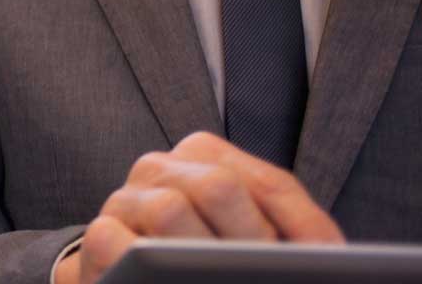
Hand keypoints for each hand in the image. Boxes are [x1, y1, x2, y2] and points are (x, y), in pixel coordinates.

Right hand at [57, 132, 343, 283]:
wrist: (134, 273)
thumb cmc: (205, 258)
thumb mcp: (248, 236)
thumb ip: (284, 231)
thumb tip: (327, 256)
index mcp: (203, 156)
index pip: (269, 184)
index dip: (302, 227)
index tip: (328, 261)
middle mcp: (159, 167)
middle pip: (217, 187)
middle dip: (251, 240)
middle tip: (266, 272)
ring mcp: (124, 199)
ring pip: (168, 209)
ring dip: (201, 255)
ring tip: (218, 277)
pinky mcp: (98, 235)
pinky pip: (116, 240)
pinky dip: (143, 264)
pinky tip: (163, 280)